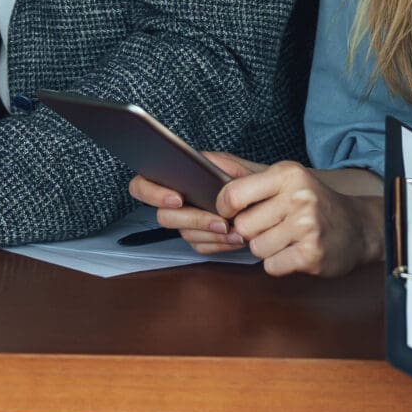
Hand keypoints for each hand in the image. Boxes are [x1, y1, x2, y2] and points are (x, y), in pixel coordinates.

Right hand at [130, 151, 262, 253]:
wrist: (269, 199)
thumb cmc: (249, 179)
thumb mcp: (234, 165)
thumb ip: (216, 163)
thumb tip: (199, 163)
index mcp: (176, 178)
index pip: (142, 185)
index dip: (152, 194)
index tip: (178, 199)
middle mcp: (177, 201)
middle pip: (164, 217)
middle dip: (193, 220)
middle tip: (220, 221)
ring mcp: (186, 222)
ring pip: (184, 234)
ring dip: (210, 234)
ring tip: (234, 229)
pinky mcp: (199, 239)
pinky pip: (200, 247)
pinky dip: (219, 244)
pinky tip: (236, 238)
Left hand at [215, 159, 380, 278]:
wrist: (358, 228)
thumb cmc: (312, 202)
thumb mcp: (283, 179)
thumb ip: (241, 172)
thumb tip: (204, 158)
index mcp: (287, 174)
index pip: (232, 194)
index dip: (225, 209)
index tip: (234, 212)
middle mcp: (298, 197)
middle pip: (243, 226)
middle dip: (252, 231)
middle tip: (272, 226)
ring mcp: (307, 226)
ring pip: (256, 248)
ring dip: (266, 249)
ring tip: (287, 238)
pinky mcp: (312, 254)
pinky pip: (271, 266)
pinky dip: (279, 263)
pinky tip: (295, 251)